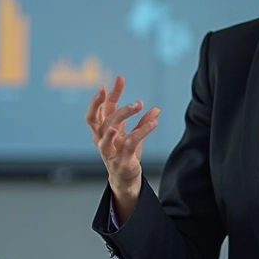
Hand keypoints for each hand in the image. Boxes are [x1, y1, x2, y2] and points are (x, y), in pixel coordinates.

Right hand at [84, 75, 159, 217]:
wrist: (125, 179)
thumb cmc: (126, 154)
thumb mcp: (133, 135)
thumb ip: (143, 122)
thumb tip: (156, 109)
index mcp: (103, 129)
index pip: (102, 108)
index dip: (108, 94)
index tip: (119, 79)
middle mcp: (102, 138)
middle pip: (103, 117)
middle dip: (116, 104)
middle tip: (135, 96)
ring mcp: (109, 149)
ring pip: (109, 130)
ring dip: (121, 116)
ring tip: (137, 105)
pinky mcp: (120, 159)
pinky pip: (130, 142)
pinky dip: (142, 131)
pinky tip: (154, 123)